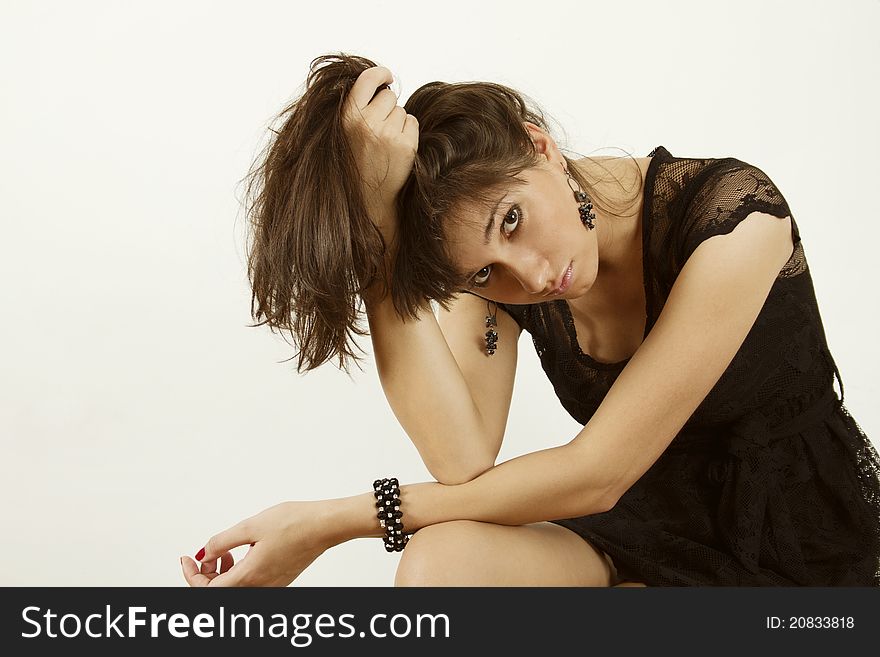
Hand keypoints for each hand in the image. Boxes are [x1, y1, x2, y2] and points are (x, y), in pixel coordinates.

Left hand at [180, 501, 330, 586]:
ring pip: (236, 589)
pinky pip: (251, 583)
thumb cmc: (296, 523)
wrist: (326, 526)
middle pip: (220, 592)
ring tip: (227, 550)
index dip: (191, 575)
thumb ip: (222, 541)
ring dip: (223, 573)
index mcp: (250, 576)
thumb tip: (206, 553)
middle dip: (206, 574)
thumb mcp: (251, 525)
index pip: (207, 589)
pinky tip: (245, 551)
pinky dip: (239, 571)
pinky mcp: (280, 580)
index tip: (187, 559)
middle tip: (205, 553)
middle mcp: (260, 587)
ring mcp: (272, 586)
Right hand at [341, 65, 418, 246]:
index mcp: (348, 117)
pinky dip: (408, 132)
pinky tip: (397, 147)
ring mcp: (387, 134)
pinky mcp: (405, 146)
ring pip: (401, 110)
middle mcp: (367, 123)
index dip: (380, 73)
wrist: (368, 198)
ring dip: (397, 121)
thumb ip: (358, 109)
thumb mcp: (345, 133)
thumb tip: (382, 86)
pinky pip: (412, 123)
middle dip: (387, 106)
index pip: (367, 80)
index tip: (387, 75)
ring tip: (385, 142)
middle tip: (379, 128)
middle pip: (389, 95)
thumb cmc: (356, 163)